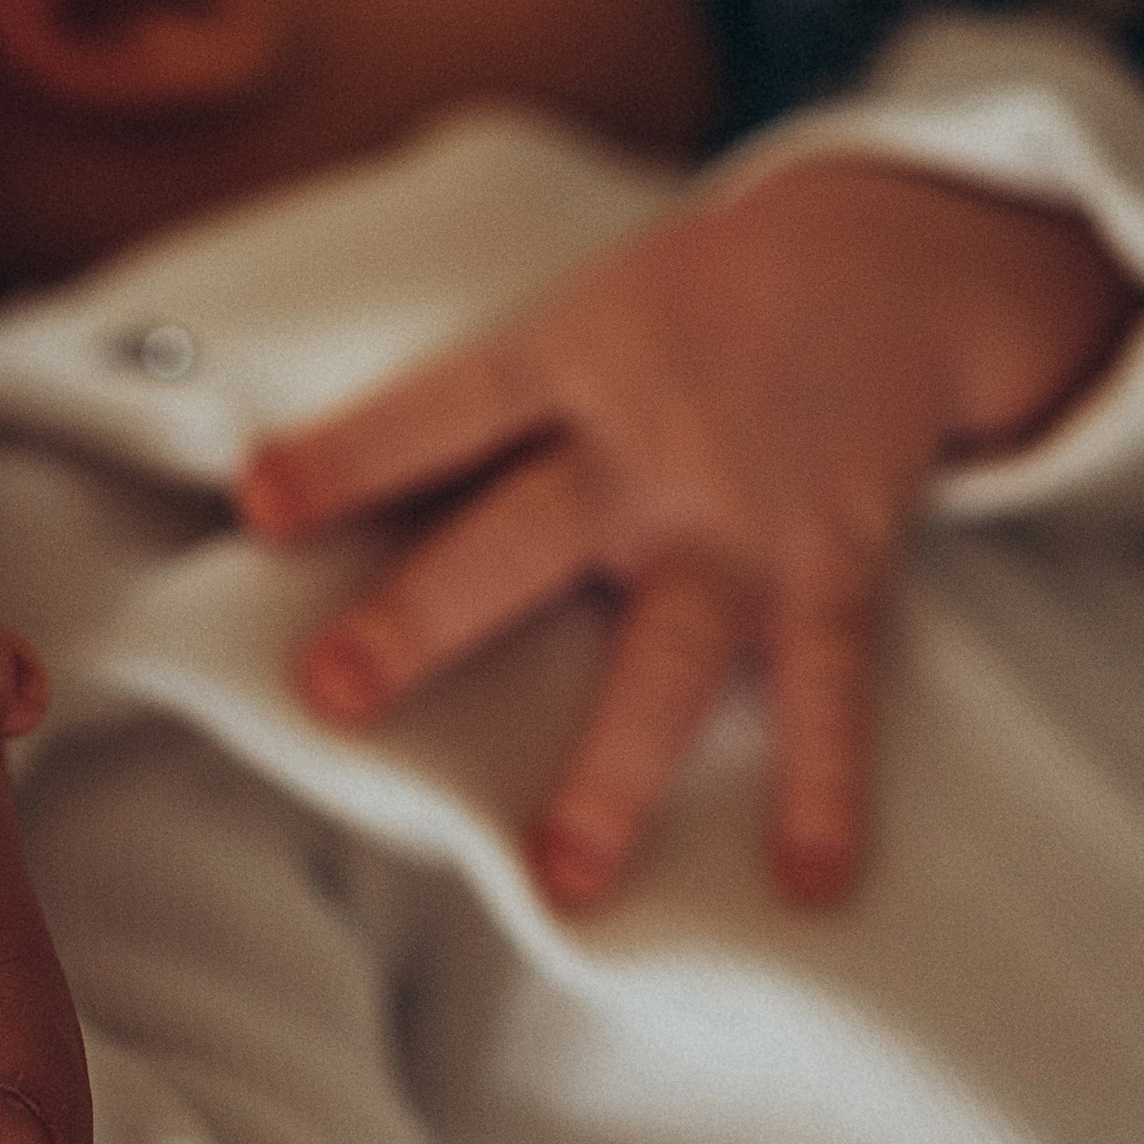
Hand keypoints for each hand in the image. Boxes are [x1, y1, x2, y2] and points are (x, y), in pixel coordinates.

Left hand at [240, 159, 1143, 909]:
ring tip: (564, 876)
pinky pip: (826, 689)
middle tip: (335, 691)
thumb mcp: (579, 316)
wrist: (883, 263)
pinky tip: (811, 880)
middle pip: (524, 536)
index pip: (444, 408)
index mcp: (569, 365)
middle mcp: (646, 450)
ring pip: (669, 651)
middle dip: (427, 616)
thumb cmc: (684, 313)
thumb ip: (480, 415)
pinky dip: (825, 788)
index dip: (351, 453)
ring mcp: (741, 521)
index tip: (260, 502)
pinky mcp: (834, 569)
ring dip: (616, 768)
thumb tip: (292, 494)